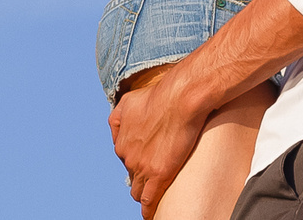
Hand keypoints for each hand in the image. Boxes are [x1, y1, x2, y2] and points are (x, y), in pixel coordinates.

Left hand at [109, 75, 208, 218]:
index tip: (147, 161)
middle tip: (153, 175)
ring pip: (137, 189)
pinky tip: (150, 213)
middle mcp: (128, 155)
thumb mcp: (129, 101)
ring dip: (143, 192)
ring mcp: (142, 167)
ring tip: (152, 196)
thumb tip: (119, 128)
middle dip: (141, 175)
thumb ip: (120, 117)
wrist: (182, 97)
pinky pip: (148, 199)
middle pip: (132, 174)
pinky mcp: (159, 175)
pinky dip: (149, 208)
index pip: (127, 158)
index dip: (138, 160)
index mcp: (122, 141)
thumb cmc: (161, 94)